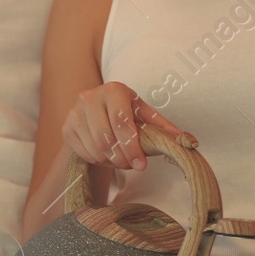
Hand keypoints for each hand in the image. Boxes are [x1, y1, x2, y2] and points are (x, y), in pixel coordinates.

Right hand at [61, 81, 184, 170]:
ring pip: (95, 149)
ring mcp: (74, 113)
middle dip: (122, 158)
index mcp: (113, 89)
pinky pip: (84, 153)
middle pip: (106, 139)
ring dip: (111, 162)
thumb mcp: (145, 115)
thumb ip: (164, 127)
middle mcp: (89, 97)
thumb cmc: (126, 112)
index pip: (122, 123)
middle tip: (132, 166)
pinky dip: (98, 161)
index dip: (132, 147)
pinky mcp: (66, 128)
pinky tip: (107, 157)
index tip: (141, 165)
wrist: (97, 110)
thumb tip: (189, 142)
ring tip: (121, 161)